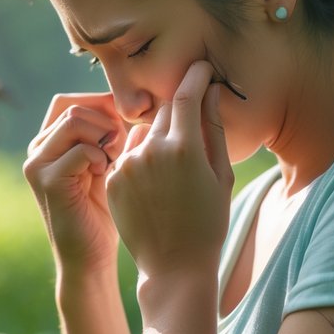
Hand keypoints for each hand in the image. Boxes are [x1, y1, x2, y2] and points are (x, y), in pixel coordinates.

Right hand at [24, 93, 129, 275]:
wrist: (91, 257)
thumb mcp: (107, 163)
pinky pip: (81, 149)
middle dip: (106, 122)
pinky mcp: (47, 181)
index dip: (100, 105)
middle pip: (73, 107)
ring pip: (74, 121)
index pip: (69, 101)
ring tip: (113, 160)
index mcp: (48, 143)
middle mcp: (36, 150)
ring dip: (104, 137)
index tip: (124, 125)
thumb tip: (131, 101)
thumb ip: (110, 134)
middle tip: (121, 148)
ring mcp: (37, 164)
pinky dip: (101, 157)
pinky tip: (106, 174)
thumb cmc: (105, 210)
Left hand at [105, 62, 233, 280]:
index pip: (186, 95)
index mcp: (185, 148)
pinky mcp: (113, 179)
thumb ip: (214, 129)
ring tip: (171, 174)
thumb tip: (210, 90)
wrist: (174, 267)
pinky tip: (153, 186)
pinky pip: (126, 154)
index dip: (195, 76)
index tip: (201, 67)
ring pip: (142, 133)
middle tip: (190, 139)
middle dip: (177, 115)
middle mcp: (151, 150)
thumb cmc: (208, 222)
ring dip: (155, 139)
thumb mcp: (221, 176)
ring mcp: (128, 165)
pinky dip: (139, 159)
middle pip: (163, 113)